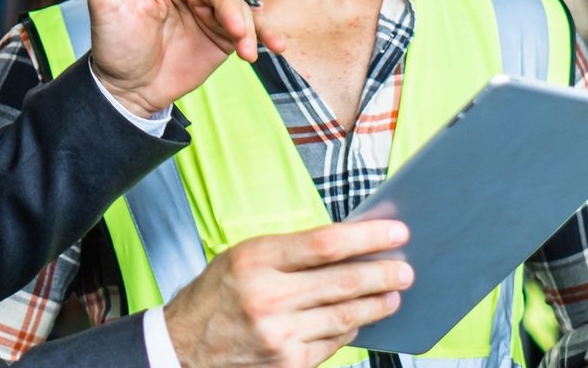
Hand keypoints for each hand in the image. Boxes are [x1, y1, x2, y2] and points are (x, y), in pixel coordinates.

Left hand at [86, 0, 287, 116]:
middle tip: (236, 32)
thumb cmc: (112, 42)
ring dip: (251, 28)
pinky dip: (263, 37)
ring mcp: (210, 12)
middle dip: (235, 9)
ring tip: (247, 50)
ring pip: (241, 10)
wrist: (126, 91)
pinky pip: (248, 32)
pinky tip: (273, 47)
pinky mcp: (223, 37)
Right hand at [166, 221, 413, 367]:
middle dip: (384, 273)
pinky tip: (359, 318)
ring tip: (393, 293)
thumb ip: (292, 251)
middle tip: (406, 268)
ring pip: (346, 315)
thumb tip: (350, 244)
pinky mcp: (288, 364)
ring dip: (377, 304)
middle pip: (344, 282)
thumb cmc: (216, 297)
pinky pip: (334, 342)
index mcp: (255, 261)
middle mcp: (267, 298)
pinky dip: (350, 328)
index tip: (396, 231)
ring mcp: (279, 335)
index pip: (327, 244)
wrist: (181, 349)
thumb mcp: (244, 258)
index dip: (369, 237)